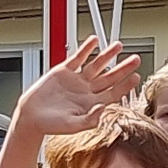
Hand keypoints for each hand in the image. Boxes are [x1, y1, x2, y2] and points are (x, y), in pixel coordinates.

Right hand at [16, 39, 140, 136]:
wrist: (30, 116)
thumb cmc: (50, 125)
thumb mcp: (72, 126)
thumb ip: (90, 119)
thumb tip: (103, 108)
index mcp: (91, 104)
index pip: (114, 93)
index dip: (126, 85)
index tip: (136, 77)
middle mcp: (86, 90)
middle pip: (110, 77)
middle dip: (123, 68)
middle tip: (136, 59)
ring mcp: (76, 80)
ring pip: (97, 65)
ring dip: (108, 55)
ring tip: (118, 45)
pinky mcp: (64, 71)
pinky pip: (78, 57)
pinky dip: (86, 48)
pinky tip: (94, 41)